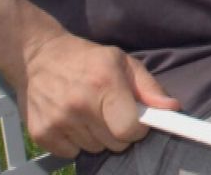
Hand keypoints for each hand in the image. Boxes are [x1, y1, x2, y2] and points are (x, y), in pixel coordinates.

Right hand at [19, 30, 178, 156]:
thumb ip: (149, 87)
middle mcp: (79, 104)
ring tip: (89, 113)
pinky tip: (72, 121)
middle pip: (115, 143)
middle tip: (111, 113)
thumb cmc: (88, 59)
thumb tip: (171, 108)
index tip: (137, 120)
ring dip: (97, 136)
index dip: (138, 128)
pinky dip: (75, 142)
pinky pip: (71, 153)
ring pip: (94, 149)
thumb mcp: (123, 63)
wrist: (39, 57)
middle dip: (119, 132)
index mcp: (105, 84)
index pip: (130, 128)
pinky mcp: (40, 133)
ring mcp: (57, 120)